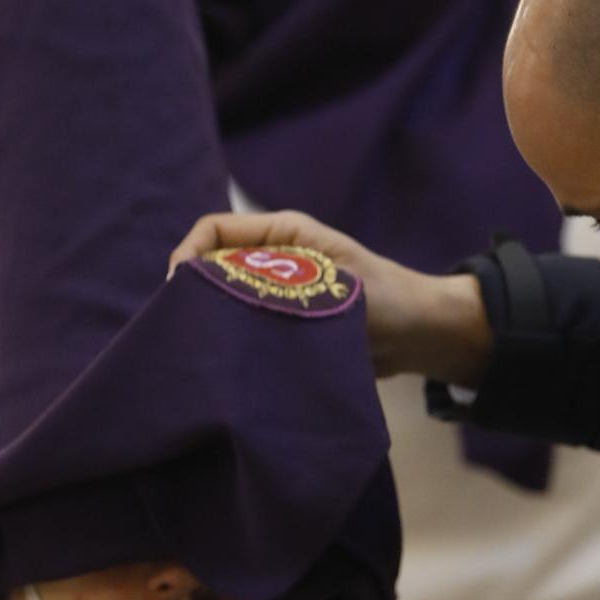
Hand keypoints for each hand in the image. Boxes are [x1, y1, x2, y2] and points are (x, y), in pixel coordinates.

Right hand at [168, 209, 492, 386]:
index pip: (212, 230)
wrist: (421, 337)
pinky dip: (230, 346)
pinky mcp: (279, 326)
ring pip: (221, 302)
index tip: (179, 294)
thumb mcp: (333, 285)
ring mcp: (273, 292)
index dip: (187, 256)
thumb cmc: (388, 299)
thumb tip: (227, 305)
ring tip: (204, 356)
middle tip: (184, 334)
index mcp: (282, 233)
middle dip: (192, 296)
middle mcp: (271, 259)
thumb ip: (282, 287)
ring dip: (211, 325)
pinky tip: (226, 370)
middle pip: (208, 267)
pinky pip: (241, 330)